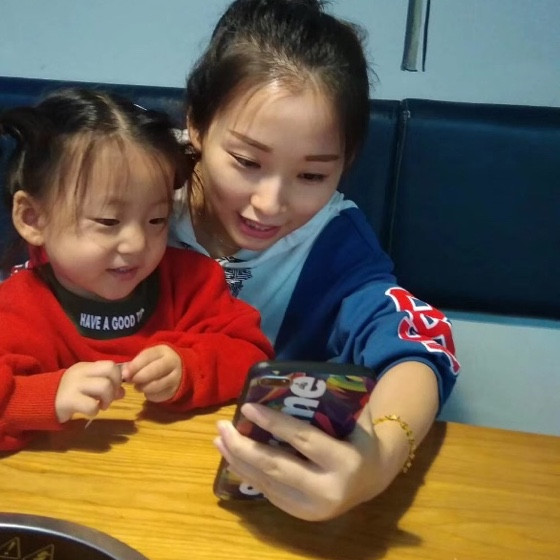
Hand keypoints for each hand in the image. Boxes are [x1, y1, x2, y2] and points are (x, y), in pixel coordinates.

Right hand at [55, 361, 124, 422]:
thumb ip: (104, 385)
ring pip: (104, 386)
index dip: (118, 378)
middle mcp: (80, 373)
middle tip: (109, 398)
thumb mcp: (85, 385)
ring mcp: (73, 385)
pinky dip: (95, 411)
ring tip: (101, 406)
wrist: (39, 402)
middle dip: (115, 386)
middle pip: (110, 370)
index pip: (111, 365)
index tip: (115, 389)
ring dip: (107, 399)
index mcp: (86, 367)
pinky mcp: (67, 400)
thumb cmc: (67, 394)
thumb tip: (123, 392)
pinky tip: (90, 412)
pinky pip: (91, 405)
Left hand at [121, 345, 181, 402]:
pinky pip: (158, 395)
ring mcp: (175, 377)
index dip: (135, 366)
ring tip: (138, 386)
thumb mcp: (149, 357)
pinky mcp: (174, 391)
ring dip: (143, 387)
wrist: (180, 369)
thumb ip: (136, 363)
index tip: (125, 374)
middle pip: (155, 370)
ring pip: (157, 385)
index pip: (148, 356)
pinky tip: (148, 391)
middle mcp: (172, 363)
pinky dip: (149, 395)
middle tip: (130, 381)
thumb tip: (125, 373)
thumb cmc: (157, 362)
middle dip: (139, 377)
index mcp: (163, 351)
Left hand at [214, 402, 387, 520]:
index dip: (273, 423)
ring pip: (267, 482)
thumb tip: (295, 380)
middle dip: (244, 446)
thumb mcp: (359, 418)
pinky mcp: (301, 515)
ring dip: (239, 460)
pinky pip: (268, 493)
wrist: (374, 479)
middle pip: (276, 466)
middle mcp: (328, 490)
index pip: (302, 440)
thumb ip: (335, 403)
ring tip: (219, 439)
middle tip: (222, 426)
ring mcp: (312, 508)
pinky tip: (232, 458)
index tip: (247, 407)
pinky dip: (247, 474)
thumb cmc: (363, 439)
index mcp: (345, 462)